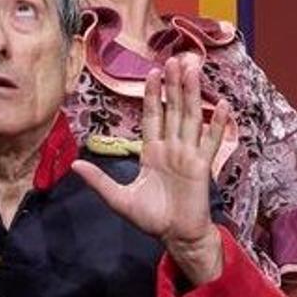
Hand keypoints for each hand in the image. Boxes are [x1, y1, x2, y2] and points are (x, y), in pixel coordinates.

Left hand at [73, 56, 230, 283]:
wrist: (176, 237)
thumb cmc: (151, 219)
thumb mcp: (119, 199)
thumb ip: (99, 181)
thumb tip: (74, 166)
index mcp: (152, 152)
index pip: (153, 116)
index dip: (153, 94)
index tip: (153, 72)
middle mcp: (172, 148)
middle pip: (174, 109)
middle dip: (174, 85)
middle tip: (176, 59)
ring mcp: (188, 155)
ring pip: (191, 117)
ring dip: (193, 94)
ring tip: (194, 69)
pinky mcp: (202, 167)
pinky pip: (210, 141)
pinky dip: (217, 123)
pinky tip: (222, 104)